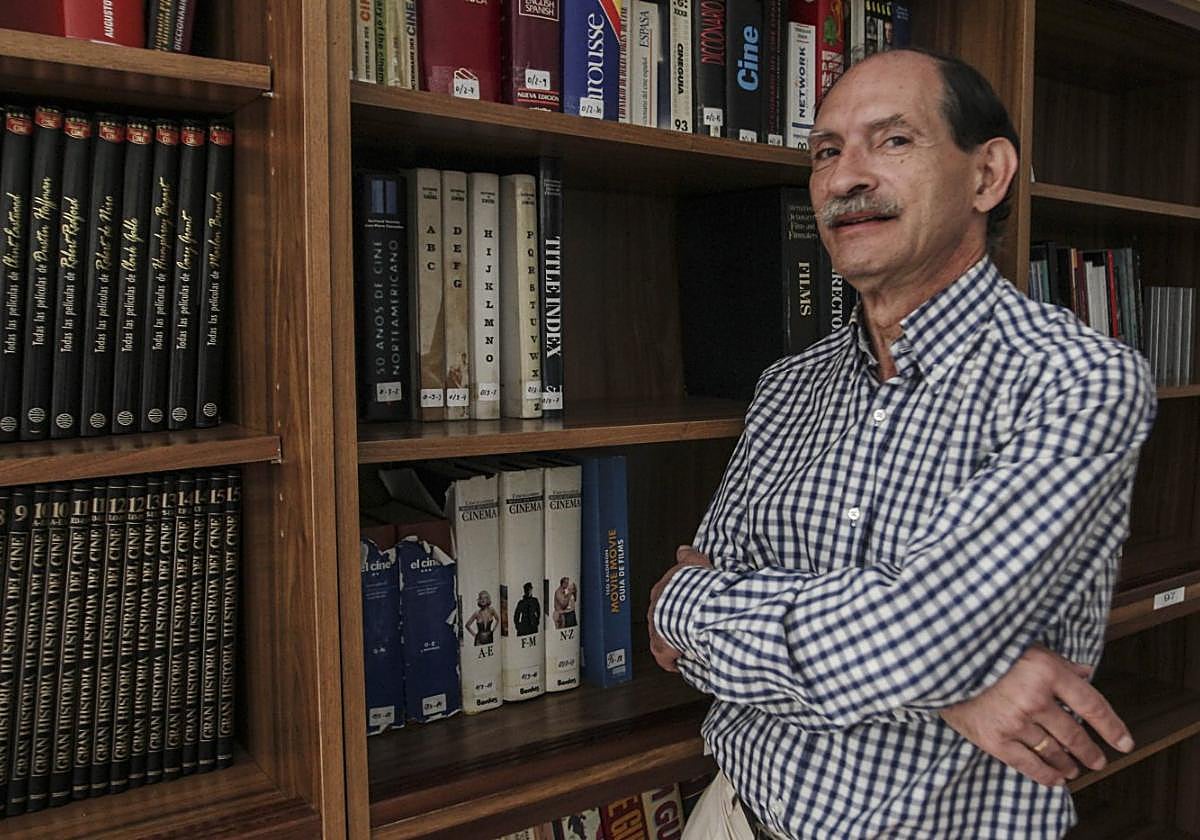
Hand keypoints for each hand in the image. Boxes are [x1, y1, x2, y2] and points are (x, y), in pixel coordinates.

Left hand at [648, 546, 712, 672]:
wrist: (694, 612)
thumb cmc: (696, 590)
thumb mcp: (695, 564)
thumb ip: (689, 557)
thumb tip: (684, 550)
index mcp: (662, 590)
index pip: (663, 596)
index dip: (673, 602)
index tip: (682, 606)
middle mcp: (656, 610)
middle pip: (660, 617)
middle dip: (670, 622)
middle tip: (686, 626)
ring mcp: (657, 630)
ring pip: (661, 637)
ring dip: (672, 641)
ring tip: (685, 645)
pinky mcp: (661, 648)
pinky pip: (664, 657)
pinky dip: (672, 661)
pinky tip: (679, 663)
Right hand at [939, 645, 1133, 786]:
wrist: (940, 662)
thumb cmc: (984, 651)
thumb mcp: (1027, 646)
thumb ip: (1058, 663)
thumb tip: (1086, 673)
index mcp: (1046, 671)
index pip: (1092, 705)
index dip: (1112, 727)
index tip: (1124, 742)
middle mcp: (1035, 698)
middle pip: (1074, 734)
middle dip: (1090, 751)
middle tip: (1098, 760)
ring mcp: (1015, 721)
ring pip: (1053, 751)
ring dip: (1068, 764)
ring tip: (1074, 769)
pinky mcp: (995, 738)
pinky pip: (1027, 764)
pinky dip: (1045, 775)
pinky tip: (1055, 779)